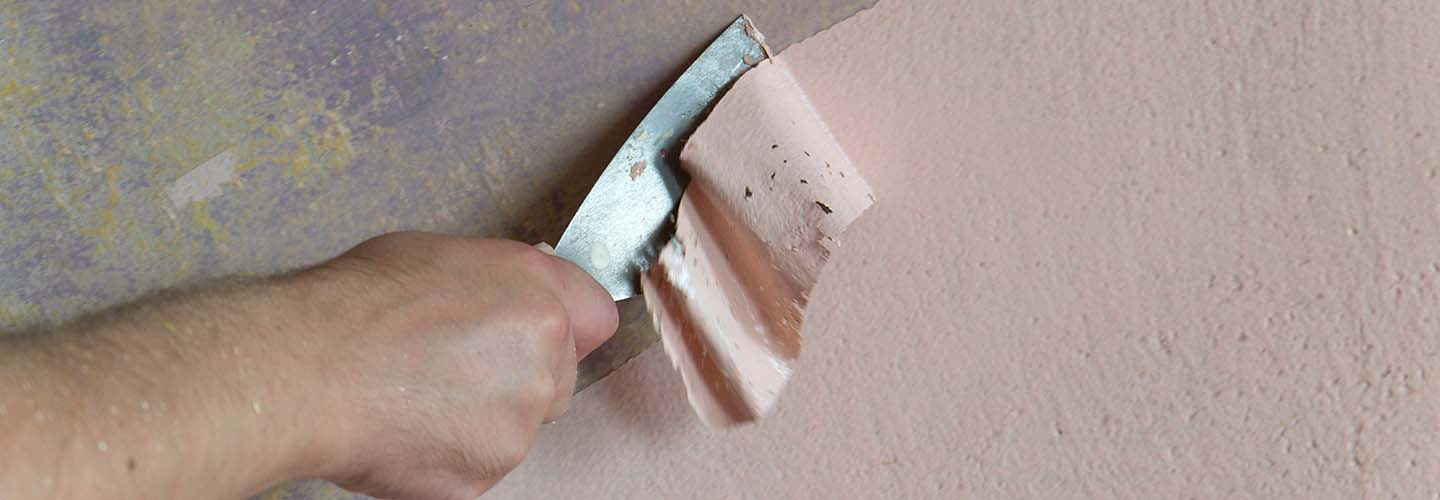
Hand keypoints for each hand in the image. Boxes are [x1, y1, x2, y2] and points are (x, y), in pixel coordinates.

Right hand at [297, 232, 616, 499]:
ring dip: (481, 418)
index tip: (536, 330)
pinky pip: (478, 466)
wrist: (308, 370)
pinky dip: (448, 454)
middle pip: (559, 378)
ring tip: (416, 394)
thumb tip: (517, 288)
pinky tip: (405, 427)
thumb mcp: (442, 254)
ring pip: (517, 426)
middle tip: (452, 366)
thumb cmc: (358, 305)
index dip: (564, 324)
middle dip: (518, 375)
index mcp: (539, 300)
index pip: (596, 317)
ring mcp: (517, 426)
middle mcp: (544, 363)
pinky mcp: (483, 474)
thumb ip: (500, 278)